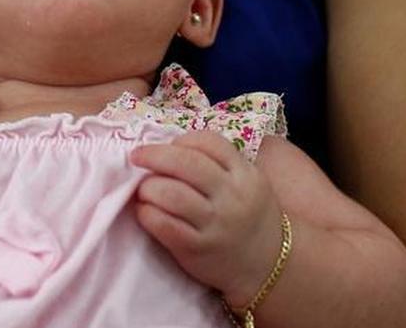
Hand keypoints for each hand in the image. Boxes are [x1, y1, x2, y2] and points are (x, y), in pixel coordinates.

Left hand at [129, 130, 284, 303]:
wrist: (268, 264)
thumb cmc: (248, 216)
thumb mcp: (248, 182)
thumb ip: (219, 164)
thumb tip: (170, 147)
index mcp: (244, 174)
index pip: (209, 142)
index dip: (182, 140)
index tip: (169, 146)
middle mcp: (231, 196)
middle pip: (186, 163)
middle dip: (154, 155)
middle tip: (137, 157)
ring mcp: (215, 223)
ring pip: (172, 194)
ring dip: (148, 187)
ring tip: (143, 189)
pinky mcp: (197, 248)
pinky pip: (164, 225)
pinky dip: (147, 213)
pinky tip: (145, 211)